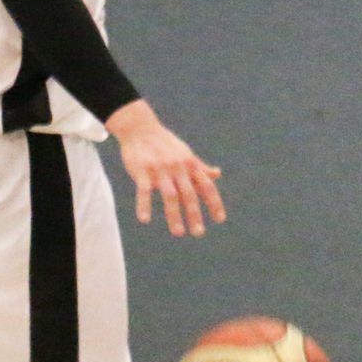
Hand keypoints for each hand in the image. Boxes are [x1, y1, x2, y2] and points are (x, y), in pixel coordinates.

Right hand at [106, 100, 224, 237]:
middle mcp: (178, 168)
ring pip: (170, 195)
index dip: (214, 202)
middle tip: (199, 233)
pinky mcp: (142, 170)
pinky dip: (144, 205)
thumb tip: (217, 174)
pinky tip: (144, 219)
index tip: (220, 219)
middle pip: (189, 194)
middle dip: (195, 214)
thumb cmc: (165, 144)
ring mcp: (160, 170)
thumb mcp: (186, 154)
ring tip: (178, 233)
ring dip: (174, 215)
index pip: (206, 186)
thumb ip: (201, 167)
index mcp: (190, 165)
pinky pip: (144, 190)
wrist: (141, 128)